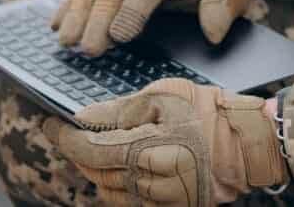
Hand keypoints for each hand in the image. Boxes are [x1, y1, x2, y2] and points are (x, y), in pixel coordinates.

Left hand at [42, 79, 286, 205]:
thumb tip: (82, 117)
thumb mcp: (162, 97)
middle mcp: (151, 181)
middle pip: (95, 173)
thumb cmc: (205, 112)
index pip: (90, 150)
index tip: (49, 125)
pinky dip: (117, 187)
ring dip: (96, 171)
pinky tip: (118, 169)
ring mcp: (161, 201)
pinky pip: (129, 204)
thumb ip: (119, 110)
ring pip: (109, 192)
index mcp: (148, 148)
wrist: (244, 144)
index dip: (64, 138)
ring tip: (96, 150)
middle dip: (79, 153)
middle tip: (69, 135)